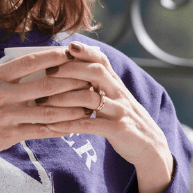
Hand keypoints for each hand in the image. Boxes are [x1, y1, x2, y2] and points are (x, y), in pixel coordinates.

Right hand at [0, 46, 91, 166]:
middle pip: (46, 85)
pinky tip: (74, 124)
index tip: (72, 51)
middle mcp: (1, 94)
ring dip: (73, 106)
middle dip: (72, 81)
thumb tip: (35, 64)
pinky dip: (61, 127)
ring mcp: (6, 116)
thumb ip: (6, 76)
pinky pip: (42, 130)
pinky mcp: (9, 136)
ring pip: (49, 110)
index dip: (55, 56)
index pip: (31, 61)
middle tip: (90, 78)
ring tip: (89, 102)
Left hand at [43, 42, 173, 192]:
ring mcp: (119, 111)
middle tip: (48, 71)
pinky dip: (69, 125)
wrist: (150, 146)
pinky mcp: (118, 130)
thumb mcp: (114, 98)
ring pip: (90, 98)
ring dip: (64, 98)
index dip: (85, 51)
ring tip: (42, 100)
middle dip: (71, 69)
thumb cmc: (123, 118)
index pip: (102, 60)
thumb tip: (69, 71)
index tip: (67, 46)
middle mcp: (119, 93)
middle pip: (97, 72)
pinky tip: (52, 126)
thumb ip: (98, 85)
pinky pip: (89, 125)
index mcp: (116, 84)